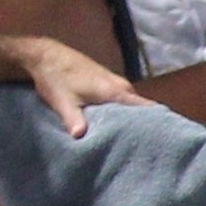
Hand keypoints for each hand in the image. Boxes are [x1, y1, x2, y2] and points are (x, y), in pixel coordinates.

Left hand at [17, 34, 151, 137]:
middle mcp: (121, 86)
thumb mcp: (63, 102)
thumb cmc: (56, 78)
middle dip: (143, 128)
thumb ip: (74, 119)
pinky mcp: (106, 84)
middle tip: (144, 149)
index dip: (155, 125)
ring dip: (131, 122)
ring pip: (130, 106)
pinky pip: (121, 102)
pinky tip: (115, 129)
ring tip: (131, 143)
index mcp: (116, 91)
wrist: (45, 56)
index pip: (146, 108)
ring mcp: (115, 83)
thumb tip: (81, 137)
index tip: (159, 142)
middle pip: (141, 110)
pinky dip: (121, 115)